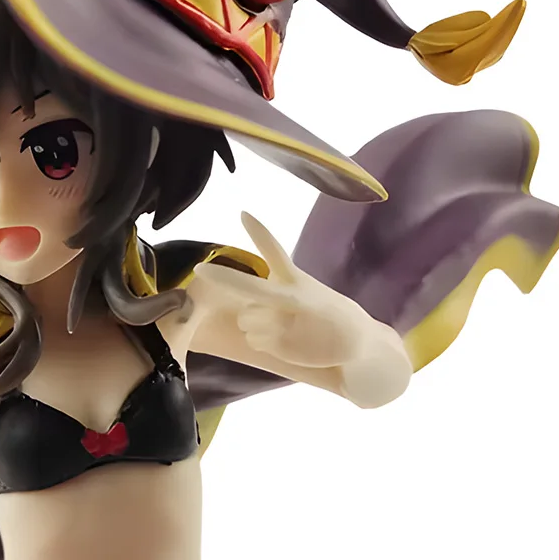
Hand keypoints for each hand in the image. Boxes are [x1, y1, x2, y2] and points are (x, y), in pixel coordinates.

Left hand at [193, 211, 369, 367]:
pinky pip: (252, 339)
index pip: (276, 251)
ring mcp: (286, 323)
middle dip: (223, 278)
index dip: (259, 233)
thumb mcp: (308, 290)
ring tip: (281, 325)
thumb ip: (279, 288)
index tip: (242, 214)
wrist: (358, 342)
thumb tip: (249, 302)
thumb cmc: (326, 312)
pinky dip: (261, 340)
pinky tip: (282, 340)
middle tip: (200, 270)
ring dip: (254, 321)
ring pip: (245, 317)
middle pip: (251, 289)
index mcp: (297, 280)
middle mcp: (290, 299)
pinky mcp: (283, 345)